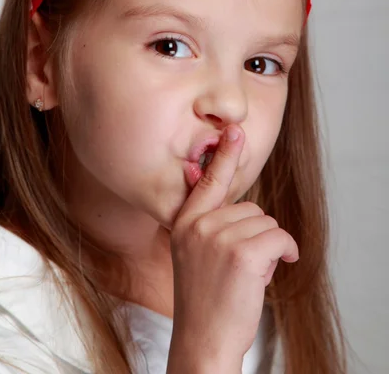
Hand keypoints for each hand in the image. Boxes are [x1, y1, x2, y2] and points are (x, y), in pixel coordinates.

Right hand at [168, 124, 298, 364]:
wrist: (203, 339)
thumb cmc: (204, 298)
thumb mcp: (194, 254)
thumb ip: (207, 223)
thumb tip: (224, 199)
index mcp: (185, 223)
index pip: (207, 181)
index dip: (224, 155)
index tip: (235, 131)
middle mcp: (199, 225)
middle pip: (250, 208)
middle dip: (255, 233)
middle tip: (241, 264)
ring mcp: (219, 238)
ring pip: (266, 223)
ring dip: (268, 246)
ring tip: (248, 273)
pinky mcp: (243, 254)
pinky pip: (280, 237)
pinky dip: (287, 252)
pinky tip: (275, 269)